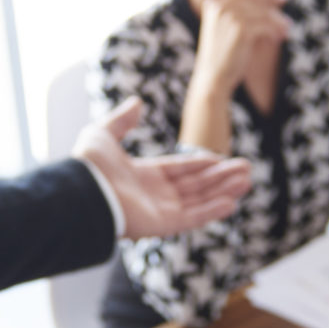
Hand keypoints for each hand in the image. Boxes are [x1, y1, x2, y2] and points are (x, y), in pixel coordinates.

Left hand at [75, 98, 254, 238]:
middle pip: (195, 186)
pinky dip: (212, 211)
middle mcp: (153, 195)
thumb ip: (121, 120)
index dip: (202, 164)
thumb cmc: (88, 165)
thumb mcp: (103, 134)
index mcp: (142, 176)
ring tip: (247, 180)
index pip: (180, 169)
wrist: (80, 192)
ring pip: (199, 200)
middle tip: (247, 169)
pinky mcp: (161, 225)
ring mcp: (158, 212)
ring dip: (223, 191)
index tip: (223, 159)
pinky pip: (192, 218)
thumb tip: (137, 102)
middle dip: (221, 177)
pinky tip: (232, 202)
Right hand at [189, 0, 291, 88]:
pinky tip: (279, 38)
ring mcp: (230, 16)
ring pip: (262, 13)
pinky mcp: (240, 29)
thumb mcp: (228, 28)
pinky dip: (275, 31)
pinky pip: (265, 24)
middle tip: (288, 19)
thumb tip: (270, 1)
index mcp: (214, 3)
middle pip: (255, 1)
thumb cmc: (224, 54)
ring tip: (286, 31)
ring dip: (278, 22)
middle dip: (274, 9)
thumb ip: (242, 13)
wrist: (214, 77)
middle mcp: (219, 6)